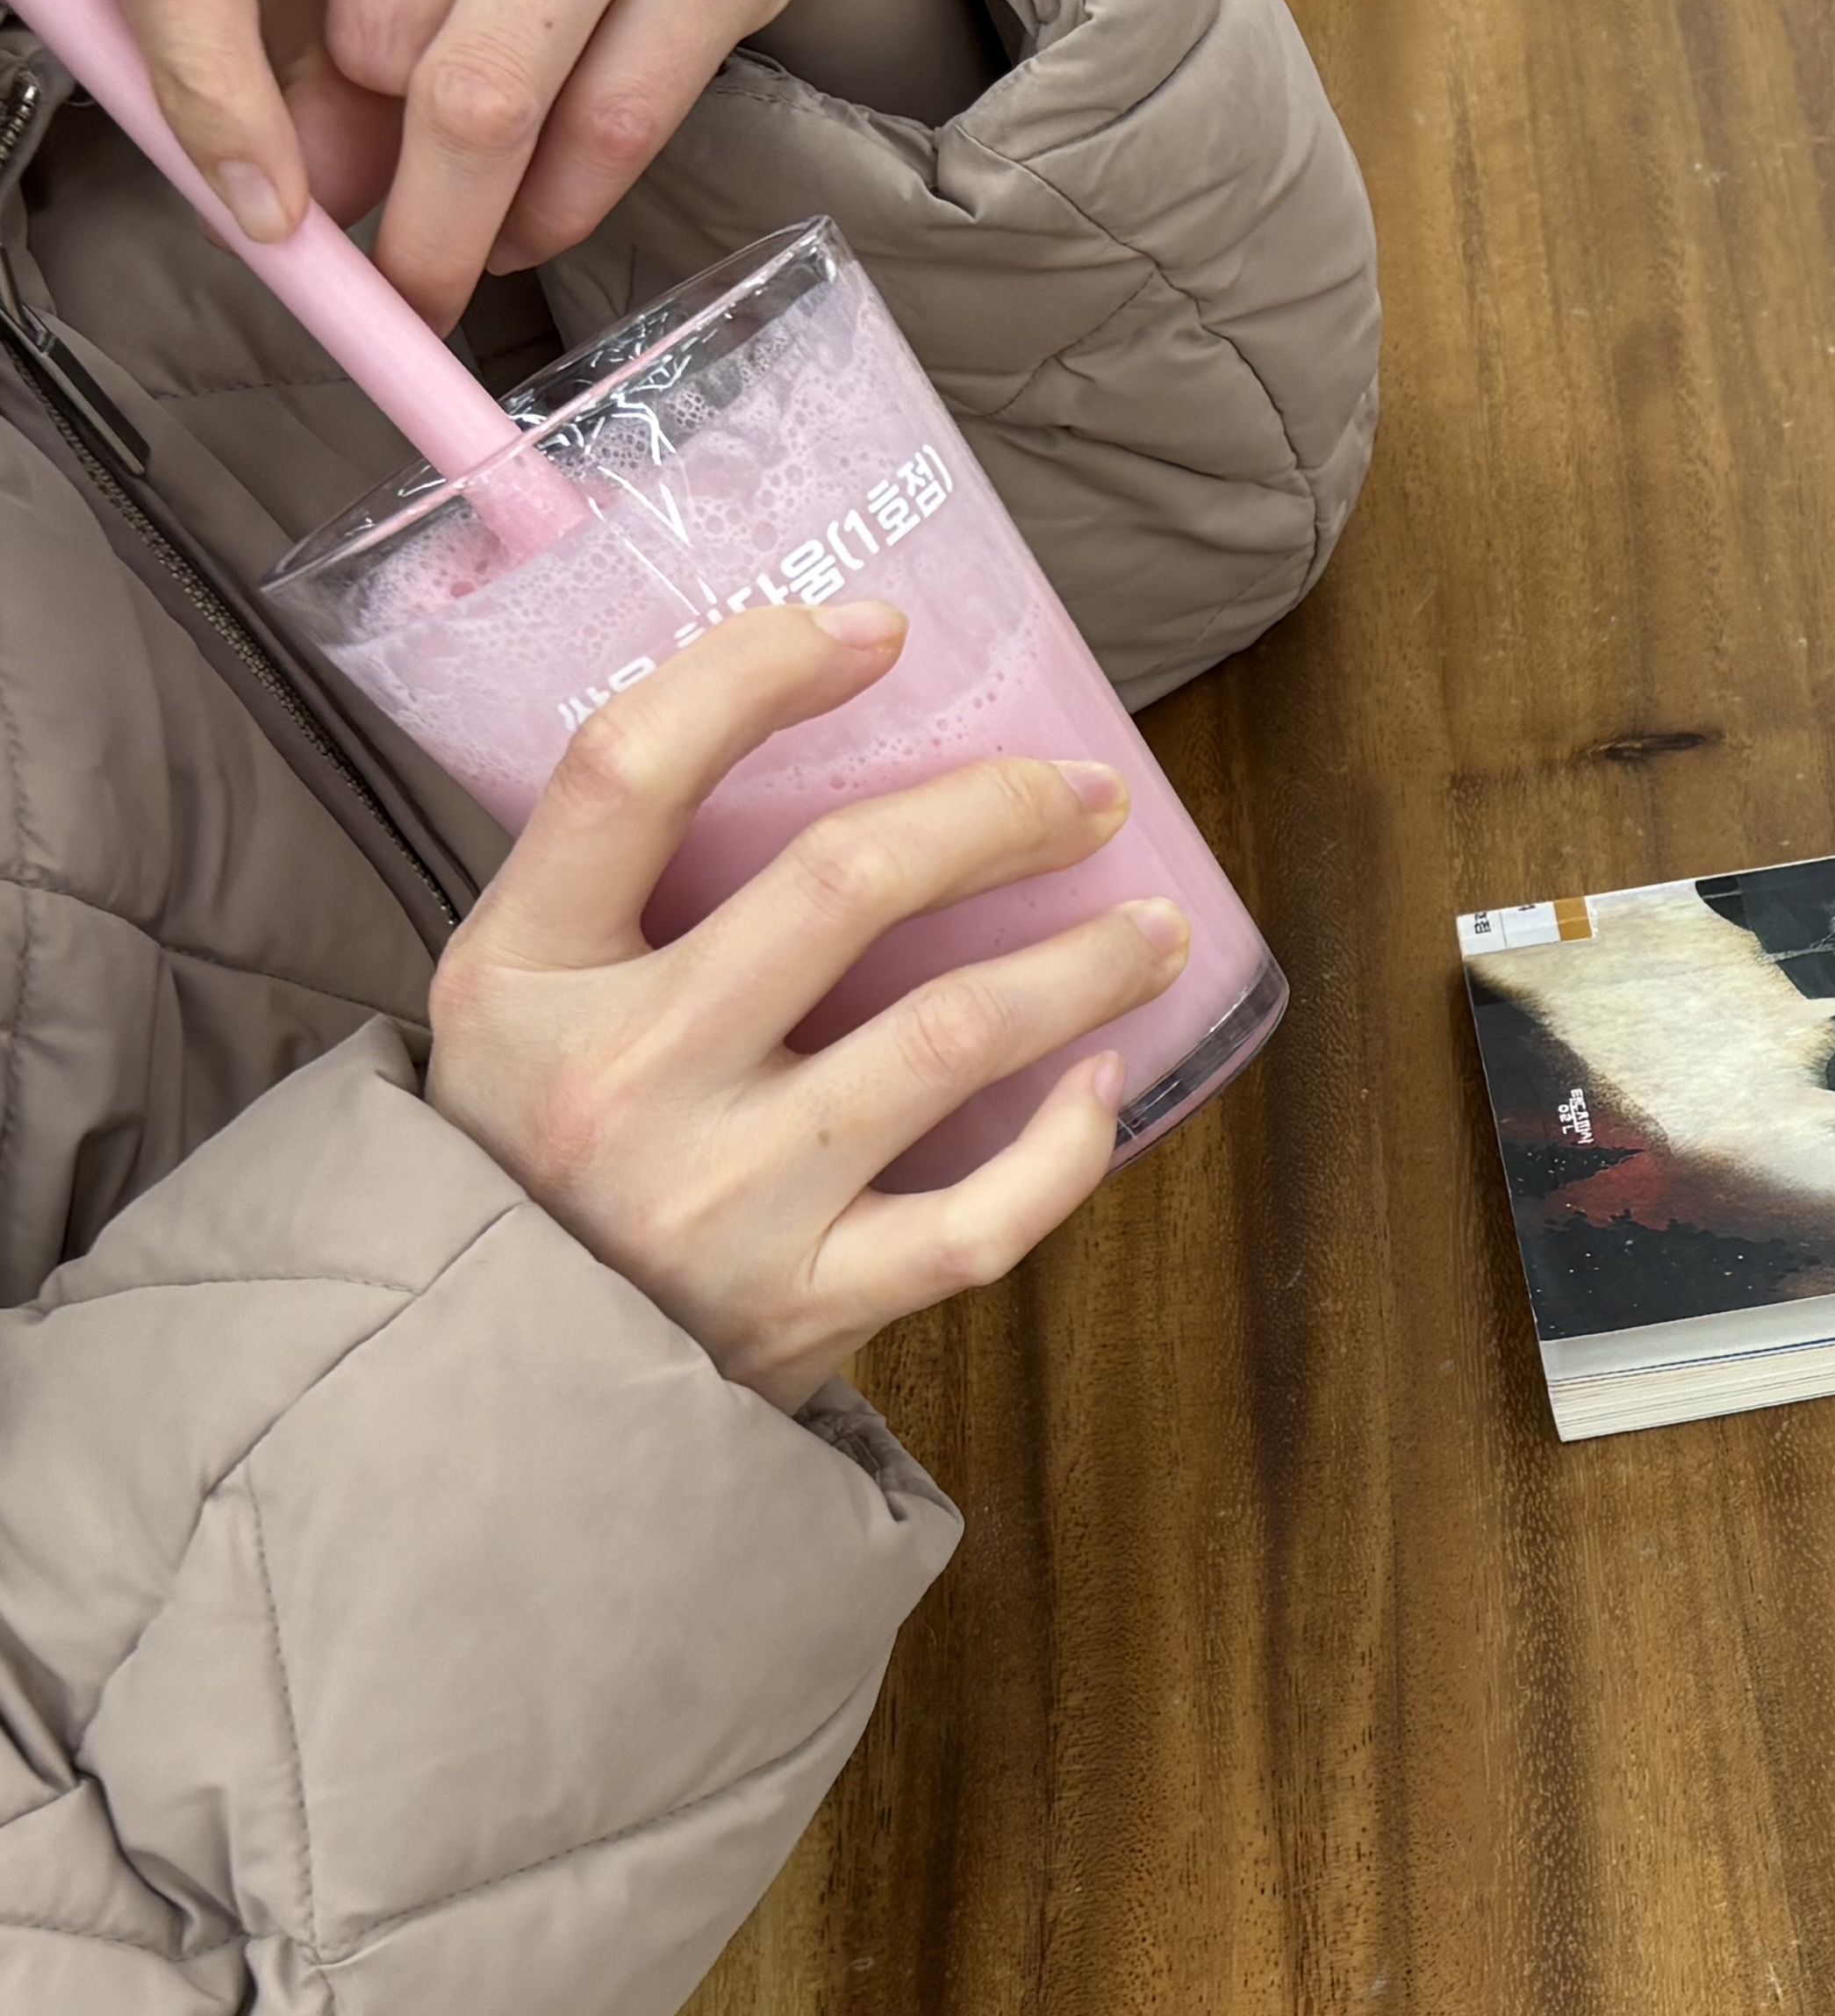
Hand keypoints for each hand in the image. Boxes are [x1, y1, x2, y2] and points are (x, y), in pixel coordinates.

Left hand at [102, 0, 988, 327]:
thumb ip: (286, 24)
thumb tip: (279, 210)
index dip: (200, 95)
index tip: (254, 217)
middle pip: (371, 35)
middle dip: (378, 153)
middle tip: (394, 192)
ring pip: (486, 101)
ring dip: (461, 210)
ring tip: (460, 233)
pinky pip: (610, 129)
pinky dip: (554, 214)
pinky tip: (528, 222)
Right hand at [426, 601, 1186, 1413]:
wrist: (501, 1386)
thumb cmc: (541, 1152)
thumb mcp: (521, 1001)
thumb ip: (624, 887)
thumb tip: (810, 725)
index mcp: (524, 970)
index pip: (627, 767)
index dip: (757, 670)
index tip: (880, 628)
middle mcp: (621, 1075)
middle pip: (844, 881)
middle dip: (998, 812)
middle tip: (1089, 791)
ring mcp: (720, 1196)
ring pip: (950, 1035)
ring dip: (1081, 962)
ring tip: (1153, 923)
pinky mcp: (805, 1304)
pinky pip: (981, 1216)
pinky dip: (1067, 1145)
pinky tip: (1104, 1083)